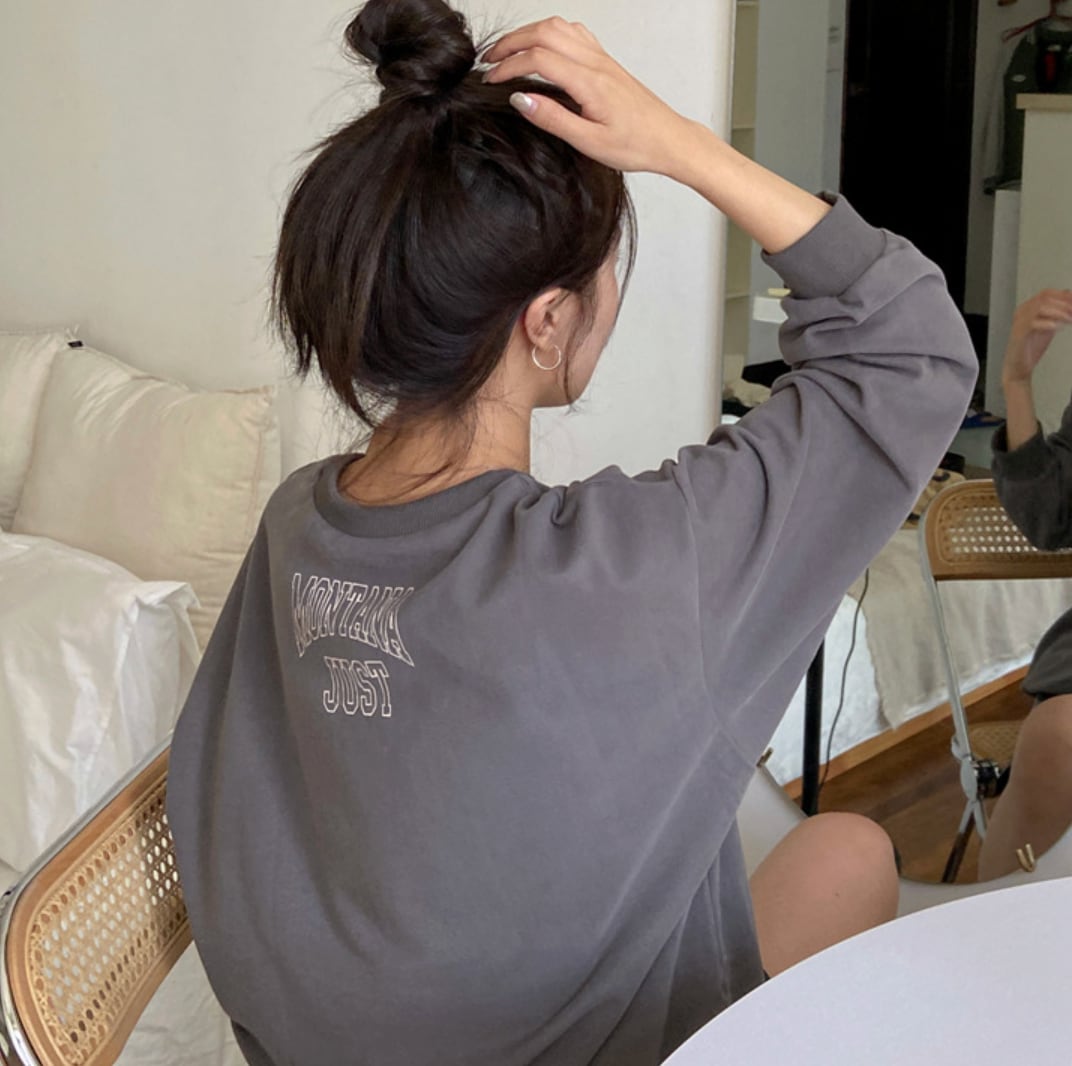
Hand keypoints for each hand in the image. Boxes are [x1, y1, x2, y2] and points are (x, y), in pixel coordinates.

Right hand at [482, 17, 699, 176]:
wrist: (668, 139)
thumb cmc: (636, 145)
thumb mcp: (590, 142)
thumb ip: (553, 119)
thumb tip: (521, 99)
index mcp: (590, 82)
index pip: (538, 59)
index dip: (508, 67)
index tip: (491, 82)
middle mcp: (595, 63)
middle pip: (544, 32)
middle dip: (511, 43)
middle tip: (489, 62)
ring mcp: (601, 58)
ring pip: (558, 27)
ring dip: (528, 34)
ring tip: (508, 53)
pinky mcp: (605, 61)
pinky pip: (574, 33)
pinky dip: (550, 34)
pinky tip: (541, 50)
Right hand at [1002, 288, 1071, 385]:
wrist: (1019, 367)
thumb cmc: (1031, 347)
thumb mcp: (1049, 325)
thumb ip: (1056, 312)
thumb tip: (1069, 296)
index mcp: (1027, 308)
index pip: (1046, 293)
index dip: (1064, 296)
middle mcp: (1021, 312)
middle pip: (1044, 298)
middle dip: (1064, 303)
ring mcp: (1019, 322)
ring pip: (1040, 307)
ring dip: (1059, 312)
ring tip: (1070, 319)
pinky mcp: (1018, 334)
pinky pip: (1032, 323)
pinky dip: (1047, 323)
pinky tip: (1057, 327)